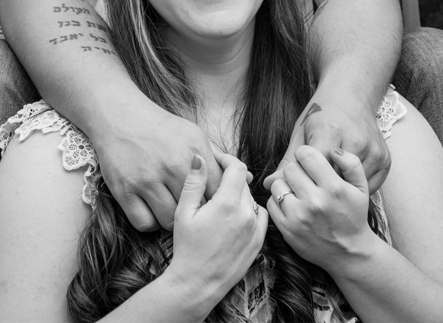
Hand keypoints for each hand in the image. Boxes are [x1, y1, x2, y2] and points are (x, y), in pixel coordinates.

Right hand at [93, 99, 222, 231]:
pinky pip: (145, 224)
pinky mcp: (125, 191)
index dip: (218, 201)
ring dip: (173, 221)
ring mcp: (147, 179)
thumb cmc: (161, 127)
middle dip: (199, 214)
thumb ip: (218, 159)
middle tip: (195, 212)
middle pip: (197, 209)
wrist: (119, 116)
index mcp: (194, 151)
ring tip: (172, 209)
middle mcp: (173, 165)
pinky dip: (150, 222)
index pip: (218, 190)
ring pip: (170, 221)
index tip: (212, 203)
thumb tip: (248, 178)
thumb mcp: (194, 135)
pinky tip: (153, 210)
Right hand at [168, 152, 268, 308]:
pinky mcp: (258, 242)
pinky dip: (249, 210)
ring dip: (238, 193)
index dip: (226, 158)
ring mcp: (255, 229)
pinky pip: (259, 214)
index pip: (236, 167)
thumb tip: (200, 158)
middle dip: (229, 177)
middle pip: (242, 181)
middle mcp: (246, 214)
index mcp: (227, 204)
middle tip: (213, 181)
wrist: (197, 284)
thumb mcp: (183, 212)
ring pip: (250, 197)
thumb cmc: (187, 248)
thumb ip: (193, 182)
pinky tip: (233, 216)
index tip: (215, 160)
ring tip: (220, 201)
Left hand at [263, 88, 390, 194]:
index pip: (315, 169)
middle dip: (323, 188)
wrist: (351, 96)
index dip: (306, 179)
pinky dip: (357, 187)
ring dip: (342, 189)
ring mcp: (374, 150)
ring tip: (330, 185)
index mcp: (330, 132)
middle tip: (314, 189)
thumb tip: (268, 185)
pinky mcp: (385, 159)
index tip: (301, 184)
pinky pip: (369, 185)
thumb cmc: (321, 114)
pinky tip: (347, 181)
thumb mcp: (302, 133)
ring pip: (354, 185)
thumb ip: (289, 161)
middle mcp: (355, 141)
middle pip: (335, 181)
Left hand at [267, 145, 373, 270]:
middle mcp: (315, 202)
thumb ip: (351, 162)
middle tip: (305, 178)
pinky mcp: (287, 230)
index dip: (306, 154)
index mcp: (333, 188)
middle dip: (297, 169)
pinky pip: (271, 203)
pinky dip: (279, 201)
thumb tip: (334, 149)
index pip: (306, 154)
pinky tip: (292, 204)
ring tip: (298, 192)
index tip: (310, 162)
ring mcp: (299, 217)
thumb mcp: (362, 187)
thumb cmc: (354, 215)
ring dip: (286, 185)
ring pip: (277, 184)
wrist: (349, 252)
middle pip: (290, 168)